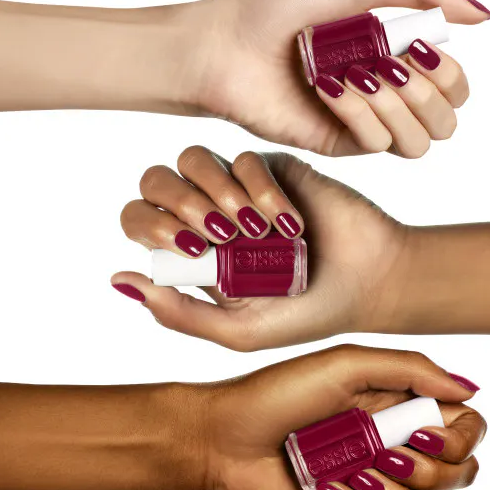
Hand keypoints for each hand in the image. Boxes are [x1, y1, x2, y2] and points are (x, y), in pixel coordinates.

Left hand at [111, 146, 409, 349]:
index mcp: (192, 254)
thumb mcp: (239, 330)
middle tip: (219, 235)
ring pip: (192, 159)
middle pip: (156, 181)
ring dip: (217, 192)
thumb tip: (119, 281)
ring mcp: (238, 188)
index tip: (195, 249)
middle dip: (179, 203)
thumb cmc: (307, 313)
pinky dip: (261, 191)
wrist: (370, 282)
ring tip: (256, 230)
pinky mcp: (271, 167)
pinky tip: (288, 223)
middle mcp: (209, 216)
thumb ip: (180, 314)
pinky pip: (243, 159)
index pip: (140, 220)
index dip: (152, 226)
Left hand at [173, 0, 489, 155]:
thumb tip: (483, 15)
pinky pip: (378, 144)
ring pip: (420, 141)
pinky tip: (330, 89)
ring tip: (356, 76)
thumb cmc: (284, 9)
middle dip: (429, 92)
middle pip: (447, 120)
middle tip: (393, 65)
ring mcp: (362, 124)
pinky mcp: (338, 146)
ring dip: (397, 105)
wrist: (229, 46)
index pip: (456, 86)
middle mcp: (385, 95)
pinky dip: (362, 113)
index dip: (450, 73)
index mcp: (396, 58)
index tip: (419, 47)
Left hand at [199, 344, 484, 489]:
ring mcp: (374, 470)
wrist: (228, 436)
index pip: (464, 423)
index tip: (424, 433)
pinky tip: (328, 489)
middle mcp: (393, 433)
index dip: (459, 437)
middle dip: (430, 470)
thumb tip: (470, 390)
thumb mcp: (345, 364)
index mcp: (396, 397)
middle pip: (457, 470)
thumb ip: (409, 369)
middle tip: (387, 454)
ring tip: (352, 472)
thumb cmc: (281, 392)